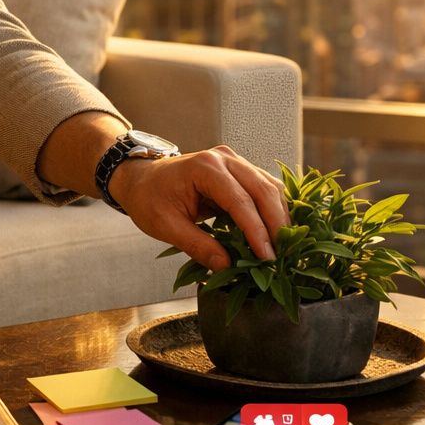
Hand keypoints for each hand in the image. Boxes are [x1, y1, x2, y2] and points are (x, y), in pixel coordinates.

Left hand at [111, 145, 286, 270]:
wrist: (141, 179)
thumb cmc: (149, 199)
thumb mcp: (165, 226)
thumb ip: (196, 245)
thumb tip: (226, 266)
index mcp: (204, 168)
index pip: (240, 201)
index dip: (256, 231)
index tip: (267, 257)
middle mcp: (224, 158)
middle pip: (262, 189)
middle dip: (276, 224)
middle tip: (282, 256)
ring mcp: (234, 161)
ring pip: (269, 187)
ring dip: (279, 217)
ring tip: (283, 248)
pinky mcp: (239, 169)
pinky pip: (264, 188)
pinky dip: (273, 209)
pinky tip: (276, 232)